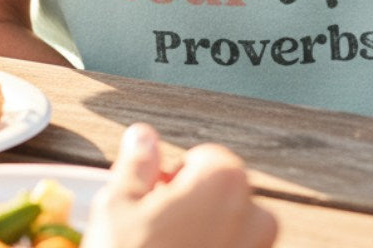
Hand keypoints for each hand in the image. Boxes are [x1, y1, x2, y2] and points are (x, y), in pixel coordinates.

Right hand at [82, 123, 277, 247]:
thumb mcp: (116, 205)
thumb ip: (136, 163)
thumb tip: (143, 135)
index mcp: (225, 181)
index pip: (206, 158)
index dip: (174, 176)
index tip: (152, 201)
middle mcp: (255, 218)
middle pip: (226, 196)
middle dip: (196, 208)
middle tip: (156, 232)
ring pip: (237, 234)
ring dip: (209, 238)